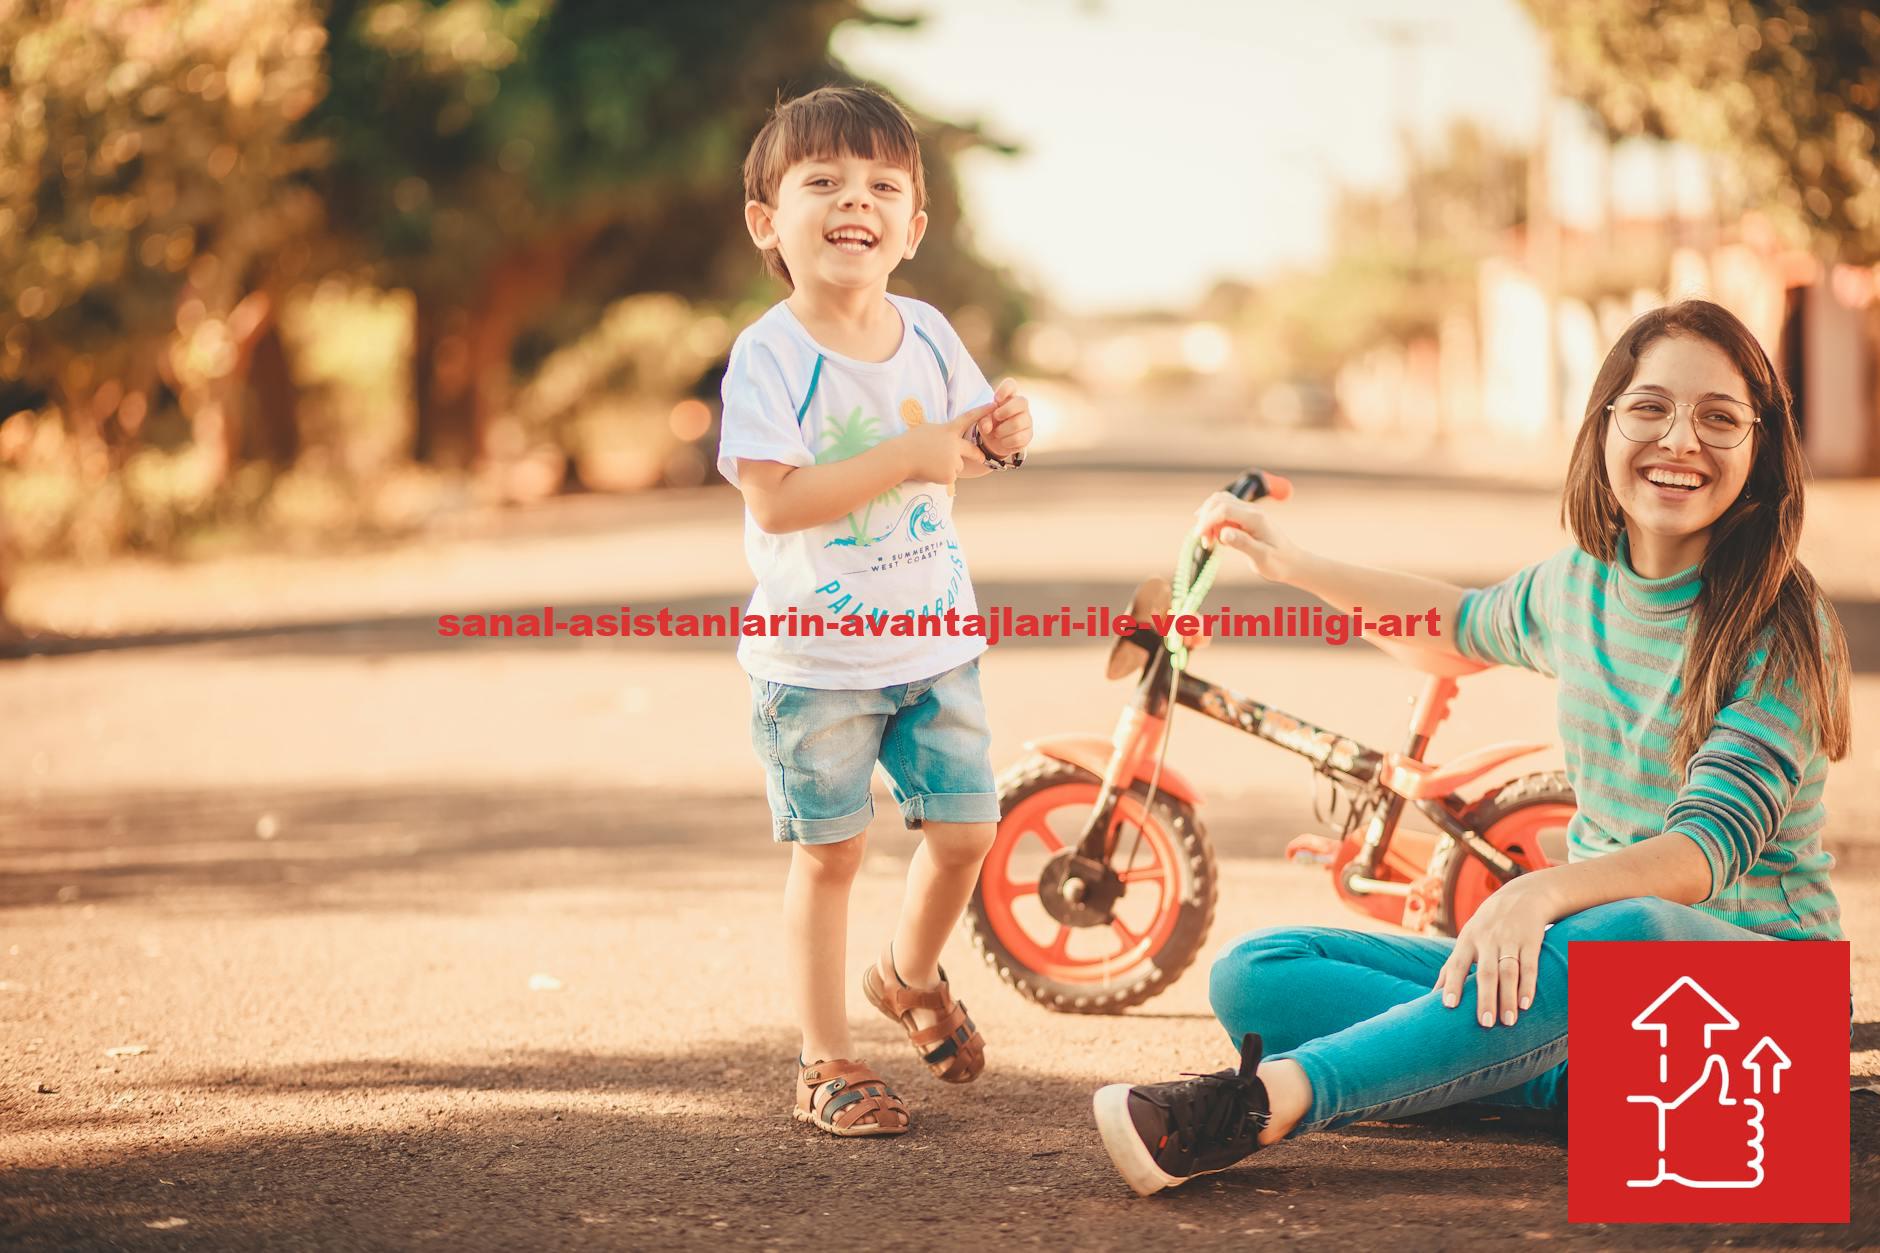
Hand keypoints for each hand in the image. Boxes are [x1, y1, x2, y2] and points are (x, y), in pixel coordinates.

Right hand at [899, 409, 978, 485]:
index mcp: (948, 430)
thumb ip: (943, 433)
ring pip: (957, 466)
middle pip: (972, 450)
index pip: (968, 418)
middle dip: (978, 455)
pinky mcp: (949, 475)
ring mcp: (953, 461)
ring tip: (931, 463)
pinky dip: (941, 476)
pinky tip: (930, 471)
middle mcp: (954, 445)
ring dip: (948, 467)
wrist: (902, 457)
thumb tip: (949, 439)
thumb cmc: (910, 442)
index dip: (982, 411)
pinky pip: (949, 477)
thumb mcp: (928, 429)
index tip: (994, 404)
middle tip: (982, 458)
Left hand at [976, 378, 1032, 458]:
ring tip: (996, 433)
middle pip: (1022, 401)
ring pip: (1017, 423)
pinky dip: (1006, 442)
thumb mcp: (982, 420)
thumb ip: (983, 419)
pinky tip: (1003, 441)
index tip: (995, 399)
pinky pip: (1018, 438)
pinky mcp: (1028, 435)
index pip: (1011, 384)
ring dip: (1002, 430)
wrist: (994, 442)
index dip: (1005, 389)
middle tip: (996, 417)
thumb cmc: (989, 423)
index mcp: (1008, 396)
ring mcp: (1027, 420)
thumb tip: (988, 427)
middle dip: (1006, 410)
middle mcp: (1021, 406)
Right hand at [1194, 491, 1300, 582]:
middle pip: (1218, 500)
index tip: (1200, 537)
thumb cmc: (1278, 562)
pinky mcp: (1244, 517)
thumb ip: (1243, 543)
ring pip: (1219, 502)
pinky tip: (1217, 536)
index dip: (1207, 520)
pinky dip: (1214, 520)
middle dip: (1205, 518)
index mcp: (1255, 518)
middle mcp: (1251, 510)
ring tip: (1210, 541)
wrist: (1291, 562)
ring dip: (1208, 518)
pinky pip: (1223, 510)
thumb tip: (1223, 533)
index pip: (1224, 509)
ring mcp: (1248, 511)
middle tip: (1206, 542)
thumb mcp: (1261, 557)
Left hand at [1433, 871, 1559, 1028]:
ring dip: (1508, 998)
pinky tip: (1526, 1004)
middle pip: (1485, 973)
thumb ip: (1452, 966)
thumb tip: (1432, 995)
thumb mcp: (1467, 939)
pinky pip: (1529, 966)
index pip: (1456, 964)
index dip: (1451, 984)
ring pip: (1508, 972)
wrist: (1522, 897)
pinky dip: (1528, 986)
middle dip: (1485, 999)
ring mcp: (1510, 940)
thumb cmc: (1487, 927)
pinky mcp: (1531, 941)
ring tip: (1508, 1022)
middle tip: (1484, 1024)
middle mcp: (1487, 940)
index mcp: (1467, 941)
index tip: (1448, 1006)